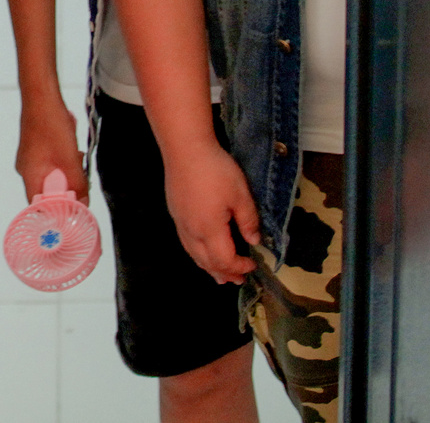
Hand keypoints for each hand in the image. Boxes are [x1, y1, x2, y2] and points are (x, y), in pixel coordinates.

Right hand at [16, 99, 87, 205]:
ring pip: (52, 176)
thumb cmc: (50, 124)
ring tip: (79, 162)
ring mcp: (31, 157)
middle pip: (47, 192)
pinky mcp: (37, 147)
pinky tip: (74, 151)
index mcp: (29, 175)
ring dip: (68, 174)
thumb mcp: (69, 159)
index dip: (56, 213)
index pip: (39, 206)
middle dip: (67, 190)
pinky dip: (65, 162)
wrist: (42, 95)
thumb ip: (77, 184)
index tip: (71, 214)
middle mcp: (27, 168)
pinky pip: (52, 163)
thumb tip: (83, 204)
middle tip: (82, 185)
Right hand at [161, 140, 260, 284]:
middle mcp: (192, 231)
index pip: (225, 260)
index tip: (253, 265)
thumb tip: (253, 241)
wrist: (185, 149)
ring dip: (208, 268)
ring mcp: (181, 223)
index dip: (239, 267)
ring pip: (194, 255)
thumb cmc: (216, 170)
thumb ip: (248, 220)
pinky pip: (187, 243)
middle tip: (238, 281)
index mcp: (210, 230)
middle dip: (224, 273)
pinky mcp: (176, 213)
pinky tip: (202, 251)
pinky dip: (197, 255)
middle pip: (207, 262)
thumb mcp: (241, 194)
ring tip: (219, 276)